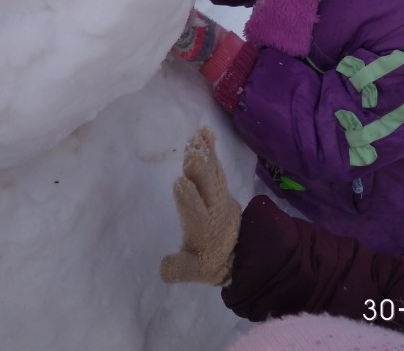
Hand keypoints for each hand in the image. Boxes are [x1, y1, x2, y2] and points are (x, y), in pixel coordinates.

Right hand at [160, 127, 241, 284]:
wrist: (241, 250)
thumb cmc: (210, 259)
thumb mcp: (195, 270)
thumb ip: (179, 269)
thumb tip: (162, 269)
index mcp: (202, 228)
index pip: (195, 212)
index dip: (189, 199)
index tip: (180, 183)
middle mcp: (212, 208)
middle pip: (207, 188)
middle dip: (200, 172)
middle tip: (193, 154)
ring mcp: (219, 196)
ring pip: (212, 173)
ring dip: (204, 156)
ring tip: (196, 138)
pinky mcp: (220, 186)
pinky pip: (216, 166)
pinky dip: (211, 150)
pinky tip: (204, 132)